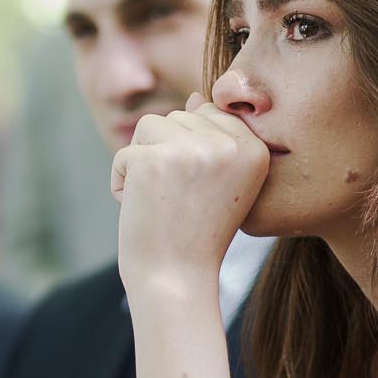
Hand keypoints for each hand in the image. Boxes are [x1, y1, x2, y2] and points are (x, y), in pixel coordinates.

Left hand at [112, 92, 268, 299]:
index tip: (199, 193)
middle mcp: (230, 145)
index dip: (192, 151)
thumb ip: (214, 138)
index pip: (210, 114)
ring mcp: (193, 150)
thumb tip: (195, 96)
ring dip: (144, 164)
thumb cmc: (196, 235)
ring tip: (162, 203)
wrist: (176, 281)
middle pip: (178, 118)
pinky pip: (124, 154)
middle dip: (166, 157)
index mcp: (255, 150)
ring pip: (150, 127)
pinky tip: (143, 210)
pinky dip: (122, 183)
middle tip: (180, 203)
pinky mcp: (154, 159)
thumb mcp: (220, 183)